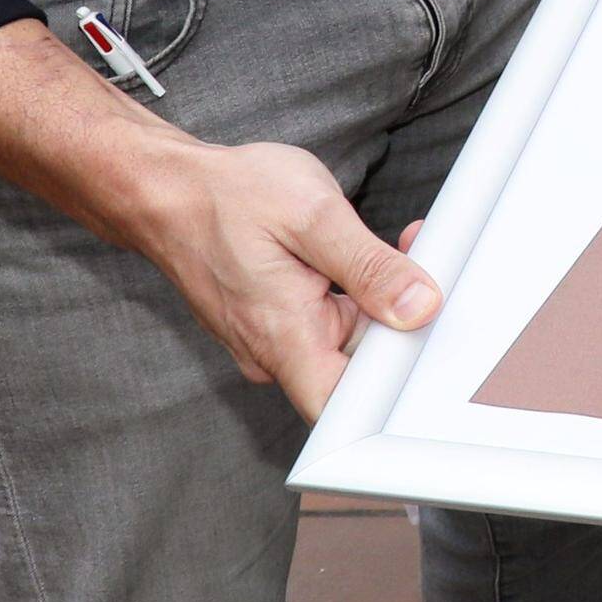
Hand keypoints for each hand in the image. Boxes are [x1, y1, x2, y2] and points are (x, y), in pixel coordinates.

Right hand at [105, 127, 444, 417]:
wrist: (169, 192)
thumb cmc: (229, 197)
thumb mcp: (314, 217)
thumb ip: (370, 267)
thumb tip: (420, 307)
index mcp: (285, 339)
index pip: (344, 409)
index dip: (395, 392)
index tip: (432, 344)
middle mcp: (275, 353)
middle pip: (358, 370)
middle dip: (403, 321)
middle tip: (426, 263)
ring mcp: (273, 341)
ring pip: (348, 341)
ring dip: (383, 300)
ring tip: (402, 246)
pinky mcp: (276, 323)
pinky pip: (329, 323)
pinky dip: (356, 293)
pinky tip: (368, 255)